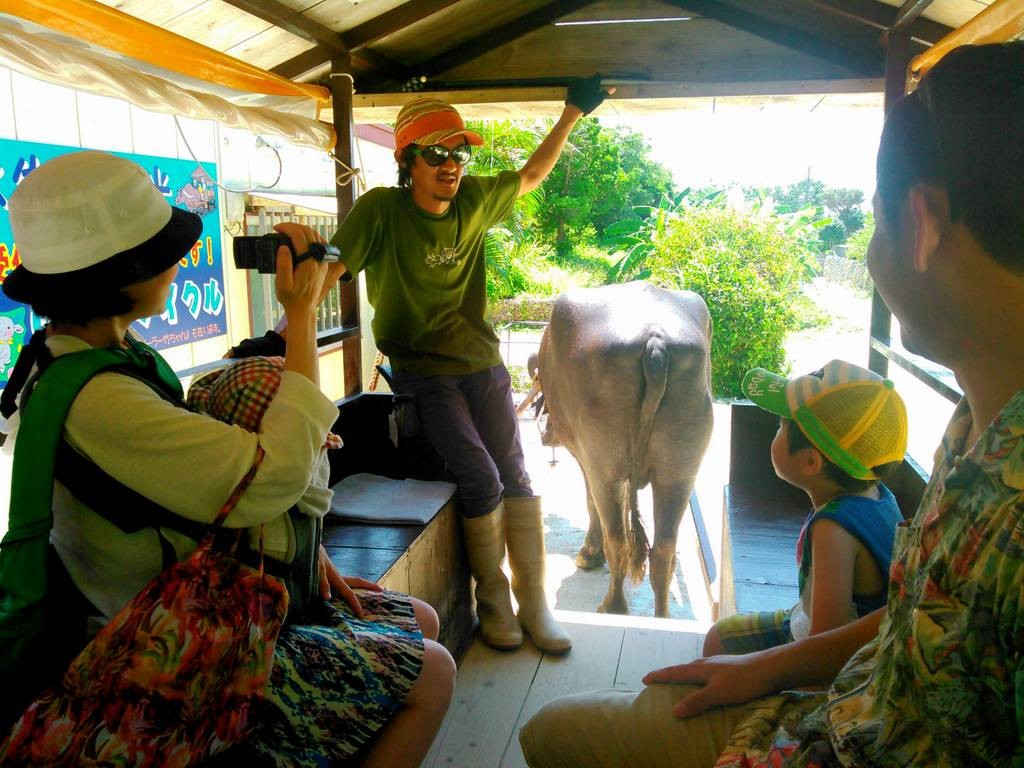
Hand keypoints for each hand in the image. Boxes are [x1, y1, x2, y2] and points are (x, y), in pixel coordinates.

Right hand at [272, 222, 327, 315]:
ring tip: (287, 232)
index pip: (299, 236)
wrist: (303, 309)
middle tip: (280, 228)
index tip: (276, 228)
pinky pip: (319, 243)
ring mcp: (323, 261)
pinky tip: (300, 238)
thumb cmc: (291, 298)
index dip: (286, 228)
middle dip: (293, 226)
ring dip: (301, 229)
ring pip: (315, 235)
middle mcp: (318, 260)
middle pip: (308, 232)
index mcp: (308, 263)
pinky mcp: (323, 263)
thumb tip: (284, 247)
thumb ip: (283, 265)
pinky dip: (309, 236)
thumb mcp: (282, 284)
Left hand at [318, 545, 382, 618]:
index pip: (349, 593)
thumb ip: (322, 583)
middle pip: (357, 581)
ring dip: (360, 586)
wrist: (307, 546)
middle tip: (381, 591)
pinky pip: (342, 582)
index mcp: (336, 577)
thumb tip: (328, 598)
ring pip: (350, 581)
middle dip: (369, 586)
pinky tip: (347, 589)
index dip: (355, 603)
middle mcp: (338, 576)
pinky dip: (348, 586)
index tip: (361, 614)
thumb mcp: (317, 570)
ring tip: (368, 592)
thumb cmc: (312, 557)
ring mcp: (334, 574)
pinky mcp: (328, 573)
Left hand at [565, 75, 613, 115]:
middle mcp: (586, 79)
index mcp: (593, 82)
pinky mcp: (572, 83)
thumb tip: (614, 88)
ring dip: (584, 85)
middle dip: (590, 83)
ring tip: (582, 95)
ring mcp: (578, 80)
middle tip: (589, 93)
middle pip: (590, 78)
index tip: (597, 83)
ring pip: (583, 80)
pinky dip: (577, 87)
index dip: (598, 79)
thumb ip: (606, 92)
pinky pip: (576, 83)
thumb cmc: (588, 105)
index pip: (598, 75)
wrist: (574, 108)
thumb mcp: (599, 99)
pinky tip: (578, 93)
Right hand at [643, 651, 779, 718]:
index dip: (659, 675)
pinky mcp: (730, 668)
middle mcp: (707, 662)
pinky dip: (699, 678)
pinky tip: (707, 683)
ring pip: (696, 669)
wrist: (770, 668)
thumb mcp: (718, 694)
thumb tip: (674, 710)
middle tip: (659, 681)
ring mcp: (719, 664)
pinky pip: (707, 672)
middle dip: (670, 675)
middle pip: (683, 668)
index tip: (645, 678)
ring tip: (681, 682)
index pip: (674, 671)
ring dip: (685, 676)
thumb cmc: (743, 681)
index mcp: (700, 667)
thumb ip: (697, 701)